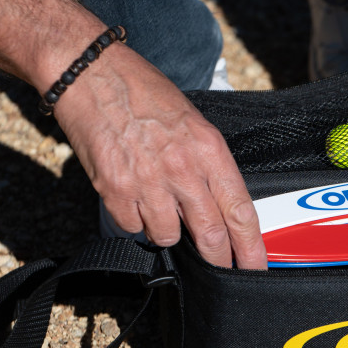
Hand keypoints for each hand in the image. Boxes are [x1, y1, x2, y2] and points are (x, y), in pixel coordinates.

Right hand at [55, 43, 267, 267]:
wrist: (91, 74)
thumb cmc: (144, 94)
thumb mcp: (194, 124)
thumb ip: (209, 165)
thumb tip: (219, 206)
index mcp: (209, 149)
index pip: (240, 210)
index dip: (251, 246)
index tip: (256, 267)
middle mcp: (181, 169)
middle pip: (210, 235)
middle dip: (218, 261)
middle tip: (222, 273)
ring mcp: (146, 182)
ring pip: (168, 236)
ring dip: (168, 232)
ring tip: (161, 206)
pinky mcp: (113, 190)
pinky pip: (132, 227)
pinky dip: (134, 220)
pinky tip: (132, 195)